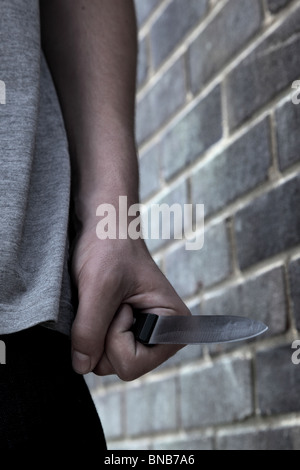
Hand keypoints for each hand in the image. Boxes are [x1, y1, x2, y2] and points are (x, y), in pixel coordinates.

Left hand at [70, 224, 190, 379]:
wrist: (105, 229)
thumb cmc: (111, 248)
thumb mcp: (99, 288)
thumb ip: (90, 330)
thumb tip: (82, 366)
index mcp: (174, 326)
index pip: (133, 365)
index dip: (115, 337)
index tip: (122, 302)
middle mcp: (163, 337)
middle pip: (118, 366)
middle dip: (104, 335)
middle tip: (111, 300)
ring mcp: (143, 337)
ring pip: (106, 361)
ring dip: (96, 331)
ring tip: (107, 300)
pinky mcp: (127, 333)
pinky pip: (100, 350)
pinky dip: (91, 330)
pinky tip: (101, 306)